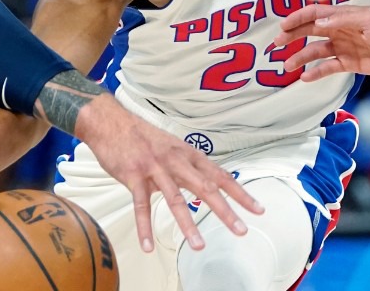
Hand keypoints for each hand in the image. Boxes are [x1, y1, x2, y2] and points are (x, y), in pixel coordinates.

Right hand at [75, 95, 263, 251]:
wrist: (112, 122)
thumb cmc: (143, 137)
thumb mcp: (172, 147)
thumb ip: (187, 167)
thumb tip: (203, 186)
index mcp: (188, 154)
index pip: (220, 175)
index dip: (240, 193)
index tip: (257, 209)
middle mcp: (175, 160)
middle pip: (205, 187)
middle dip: (225, 210)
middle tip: (240, 230)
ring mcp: (154, 167)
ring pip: (175, 199)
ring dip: (188, 225)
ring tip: (199, 246)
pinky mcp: (133, 175)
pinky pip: (140, 205)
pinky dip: (144, 227)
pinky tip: (148, 246)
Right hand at [274, 4, 369, 77]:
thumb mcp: (368, 20)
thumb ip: (342, 21)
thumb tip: (317, 24)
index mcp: (343, 15)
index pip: (314, 14)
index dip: (297, 18)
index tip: (282, 25)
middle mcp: (339, 30)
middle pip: (309, 32)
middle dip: (292, 36)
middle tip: (276, 44)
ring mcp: (343, 47)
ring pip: (315, 51)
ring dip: (300, 56)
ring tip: (286, 64)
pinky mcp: (349, 63)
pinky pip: (328, 67)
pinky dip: (316, 71)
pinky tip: (305, 77)